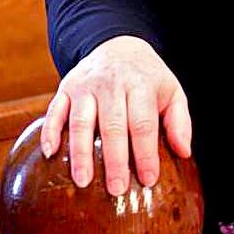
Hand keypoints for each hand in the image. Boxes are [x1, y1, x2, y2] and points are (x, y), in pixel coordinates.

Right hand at [40, 35, 190, 195]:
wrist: (118, 44)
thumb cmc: (147, 77)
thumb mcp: (172, 91)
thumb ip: (179, 121)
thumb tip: (183, 152)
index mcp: (141, 85)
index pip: (143, 123)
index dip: (146, 153)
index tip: (148, 179)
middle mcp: (112, 83)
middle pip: (112, 125)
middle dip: (114, 159)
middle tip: (117, 189)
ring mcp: (86, 85)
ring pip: (81, 121)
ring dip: (81, 152)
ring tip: (83, 181)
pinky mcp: (66, 87)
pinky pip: (55, 110)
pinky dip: (50, 131)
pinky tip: (50, 153)